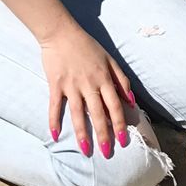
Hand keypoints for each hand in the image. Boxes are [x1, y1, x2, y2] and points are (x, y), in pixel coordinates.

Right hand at [39, 16, 134, 155]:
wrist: (61, 32)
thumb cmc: (87, 45)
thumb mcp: (110, 59)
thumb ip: (121, 80)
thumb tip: (131, 101)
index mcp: (104, 79)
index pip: (115, 106)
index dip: (120, 124)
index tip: (123, 141)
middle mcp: (89, 84)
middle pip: (99, 114)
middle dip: (104, 135)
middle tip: (107, 153)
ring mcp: (71, 85)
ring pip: (79, 114)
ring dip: (83, 133)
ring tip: (86, 151)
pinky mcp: (56, 84)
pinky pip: (55, 106)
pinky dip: (54, 121)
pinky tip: (55, 136)